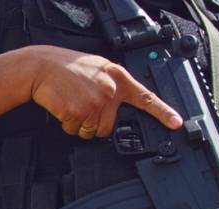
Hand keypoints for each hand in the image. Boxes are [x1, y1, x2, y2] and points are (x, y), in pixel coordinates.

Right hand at [28, 46, 181, 138]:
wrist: (42, 67)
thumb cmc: (67, 68)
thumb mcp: (98, 68)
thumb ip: (112, 85)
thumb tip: (115, 105)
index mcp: (118, 78)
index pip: (146, 98)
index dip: (163, 113)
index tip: (176, 123)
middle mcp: (110, 91)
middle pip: (108, 127)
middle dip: (94, 124)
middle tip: (82, 109)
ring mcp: (94, 103)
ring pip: (90, 131)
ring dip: (79, 125)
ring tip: (71, 105)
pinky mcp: (78, 112)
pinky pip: (75, 130)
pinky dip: (67, 124)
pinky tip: (63, 107)